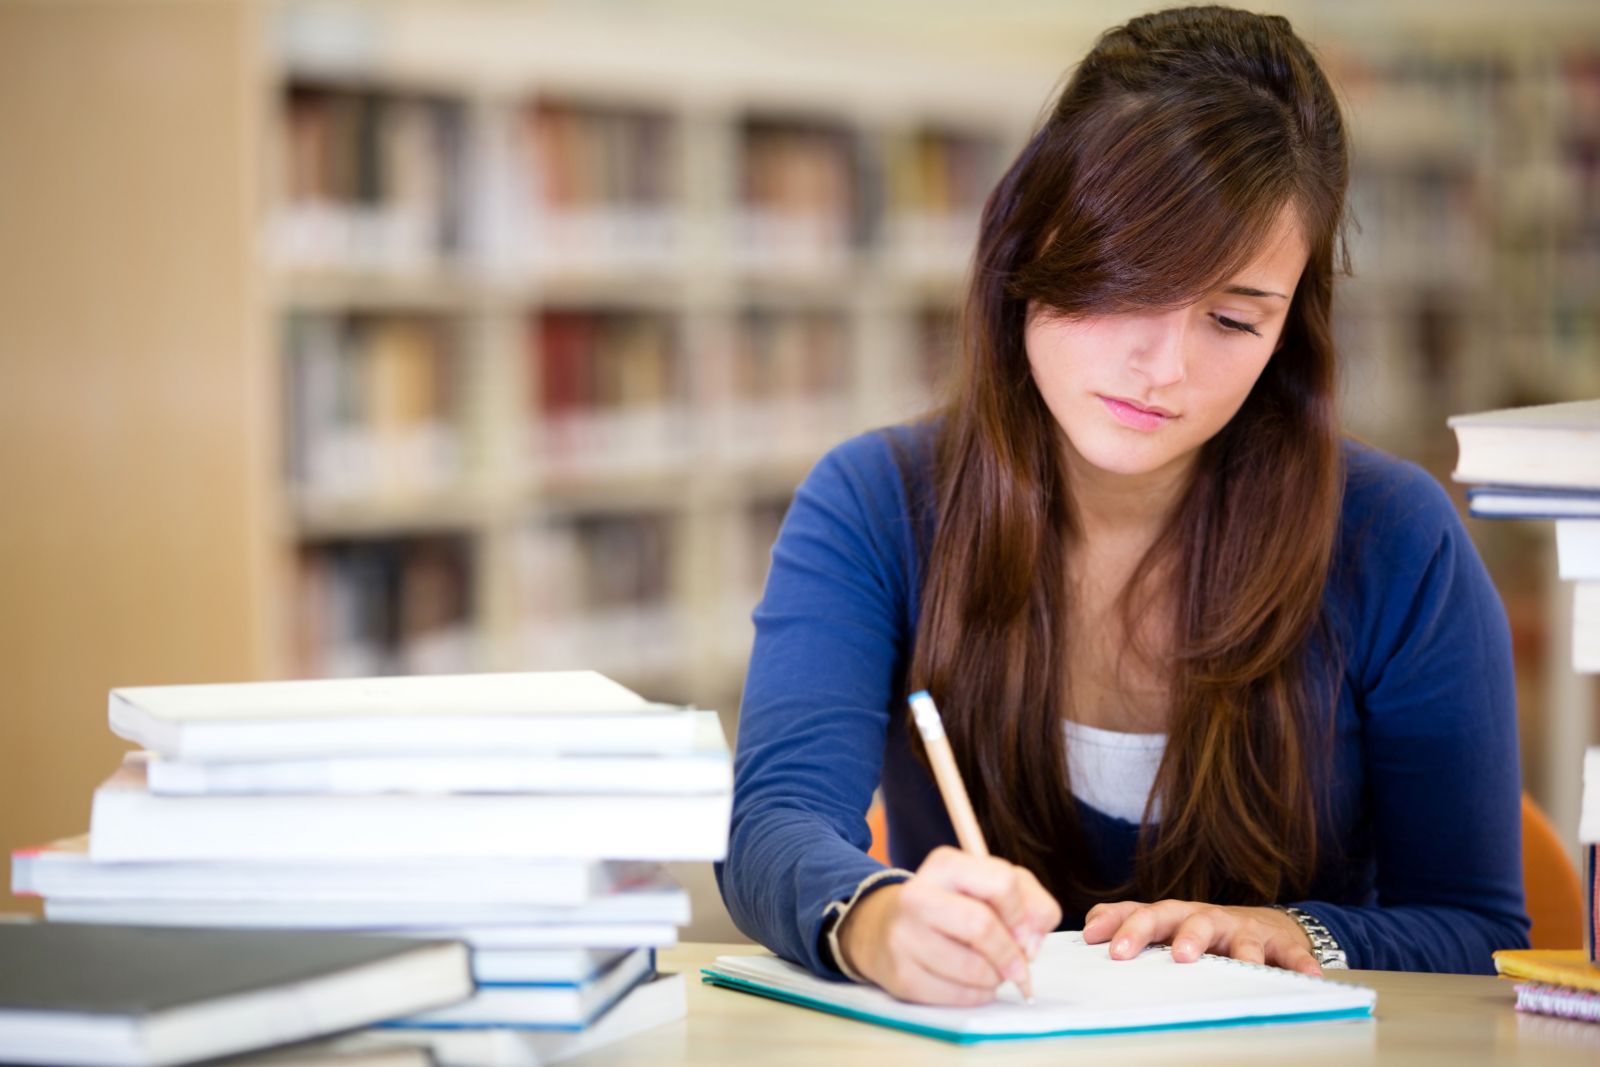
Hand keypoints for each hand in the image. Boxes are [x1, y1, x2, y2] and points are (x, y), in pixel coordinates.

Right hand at [835, 846, 1061, 1004]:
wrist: (888, 930)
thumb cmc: (955, 906)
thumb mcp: (994, 888)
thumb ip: (1031, 903)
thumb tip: (1031, 942)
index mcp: (945, 864)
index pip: (1001, 882)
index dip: (1022, 914)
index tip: (1023, 932)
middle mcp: (916, 894)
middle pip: (982, 926)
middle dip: (1011, 953)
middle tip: (1019, 966)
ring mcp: (904, 936)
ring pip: (974, 968)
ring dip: (996, 978)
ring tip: (991, 971)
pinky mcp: (901, 976)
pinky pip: (958, 996)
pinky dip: (978, 995)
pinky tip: (972, 983)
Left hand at [1083, 899, 1320, 975]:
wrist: (1261, 927)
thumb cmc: (1202, 935)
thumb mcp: (1166, 931)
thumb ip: (1129, 930)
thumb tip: (1085, 931)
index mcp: (1170, 916)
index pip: (1138, 913)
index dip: (1116, 922)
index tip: (1094, 938)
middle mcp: (1202, 917)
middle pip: (1179, 917)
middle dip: (1169, 932)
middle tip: (1164, 953)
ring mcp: (1240, 928)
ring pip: (1236, 934)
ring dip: (1238, 950)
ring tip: (1241, 965)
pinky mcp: (1277, 943)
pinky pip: (1290, 953)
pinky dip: (1299, 963)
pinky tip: (1310, 977)